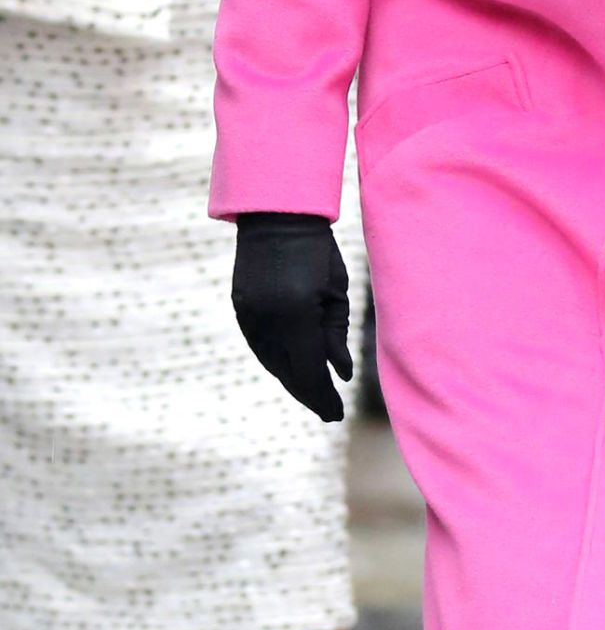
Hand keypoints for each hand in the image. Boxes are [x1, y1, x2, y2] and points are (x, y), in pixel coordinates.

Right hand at [231, 215, 351, 422]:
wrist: (277, 216)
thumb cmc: (317, 251)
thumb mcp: (335, 291)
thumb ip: (335, 335)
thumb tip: (339, 374)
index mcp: (297, 315)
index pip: (309, 372)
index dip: (323, 396)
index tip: (336, 413)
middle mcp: (268, 320)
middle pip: (288, 372)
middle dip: (310, 394)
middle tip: (328, 411)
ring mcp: (249, 314)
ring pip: (270, 362)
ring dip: (291, 380)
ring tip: (312, 392)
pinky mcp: (241, 308)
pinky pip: (259, 345)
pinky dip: (275, 360)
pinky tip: (290, 369)